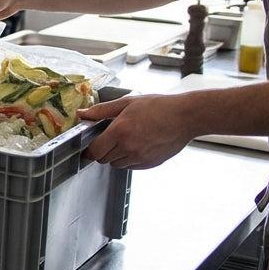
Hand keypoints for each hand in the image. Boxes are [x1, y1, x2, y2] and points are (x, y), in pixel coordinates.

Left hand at [78, 96, 194, 168]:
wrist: (186, 116)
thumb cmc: (159, 106)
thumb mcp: (127, 103)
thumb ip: (101, 110)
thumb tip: (82, 114)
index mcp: (120, 131)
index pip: (94, 151)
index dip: (89, 150)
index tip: (90, 146)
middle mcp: (129, 147)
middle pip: (104, 159)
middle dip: (103, 150)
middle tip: (111, 138)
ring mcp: (141, 158)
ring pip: (117, 164)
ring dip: (116, 155)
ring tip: (127, 139)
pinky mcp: (151, 163)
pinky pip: (131, 166)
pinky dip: (130, 159)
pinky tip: (138, 145)